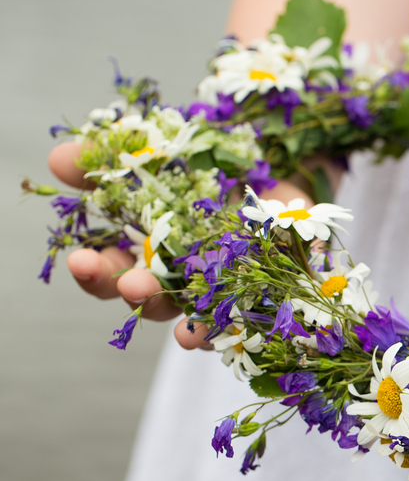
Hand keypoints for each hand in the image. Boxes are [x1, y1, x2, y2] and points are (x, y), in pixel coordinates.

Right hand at [47, 142, 314, 350]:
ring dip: (181, 317)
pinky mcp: (261, 290)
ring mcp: (219, 287)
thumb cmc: (211, 166)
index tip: (80, 259)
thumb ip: (114, 159)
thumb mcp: (164, 150)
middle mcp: (180, 276)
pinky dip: (223, 327)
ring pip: (191, 312)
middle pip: (148, 297)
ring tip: (181, 322)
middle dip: (135, 292)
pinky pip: (241, 317)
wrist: (280, 169)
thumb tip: (58, 159)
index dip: (94, 271)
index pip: (111, 271)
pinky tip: (208, 330)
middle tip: (130, 284)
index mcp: (148, 248)